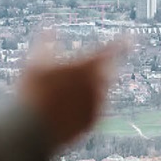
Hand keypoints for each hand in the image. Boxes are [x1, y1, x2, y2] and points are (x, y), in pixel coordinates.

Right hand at [17, 33, 130, 147]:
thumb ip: (45, 44)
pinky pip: (96, 108)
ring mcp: (96, 105)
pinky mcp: (92, 122)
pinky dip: (89, 103)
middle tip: (93, 65)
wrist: (32, 132)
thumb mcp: (34, 64)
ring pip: (103, 90)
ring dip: (96, 85)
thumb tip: (48, 28)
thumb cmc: (31, 94)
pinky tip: (74, 104)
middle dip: (104, 66)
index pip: (109, 51)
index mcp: (85, 68)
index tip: (129, 39)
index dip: (119, 44)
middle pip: (109, 71)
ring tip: (77, 86)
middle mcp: (96, 86)